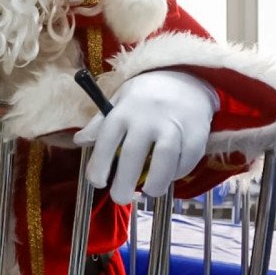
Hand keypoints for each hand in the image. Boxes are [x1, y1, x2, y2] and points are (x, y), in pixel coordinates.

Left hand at [73, 70, 217, 203]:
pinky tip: (169, 177)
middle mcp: (147, 118)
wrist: (186, 76)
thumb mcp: (119, 101)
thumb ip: (100, 124)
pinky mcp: (196, 133)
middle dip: (124, 183)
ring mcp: (174, 125)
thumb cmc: (145, 95)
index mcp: (124, 111)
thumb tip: (79, 141)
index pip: (106, 141)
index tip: (97, 182)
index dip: (99, 165)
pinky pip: (186, 160)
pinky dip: (177, 174)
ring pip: (164, 160)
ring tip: (149, 192)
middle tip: (120, 198)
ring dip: (156, 183)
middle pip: (133, 155)